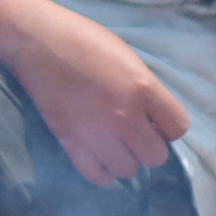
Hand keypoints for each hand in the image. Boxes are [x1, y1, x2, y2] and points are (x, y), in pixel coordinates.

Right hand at [5, 4, 188, 187]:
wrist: (37, 41)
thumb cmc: (84, 40)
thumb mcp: (128, 59)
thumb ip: (145, 90)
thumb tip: (150, 119)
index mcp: (143, 88)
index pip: (177, 128)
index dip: (168, 127)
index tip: (155, 122)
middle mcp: (124, 116)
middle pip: (155, 156)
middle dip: (149, 147)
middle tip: (134, 135)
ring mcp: (96, 132)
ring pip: (128, 170)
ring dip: (125, 160)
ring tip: (114, 146)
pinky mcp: (69, 141)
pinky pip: (96, 175)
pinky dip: (102, 172)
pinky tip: (99, 158)